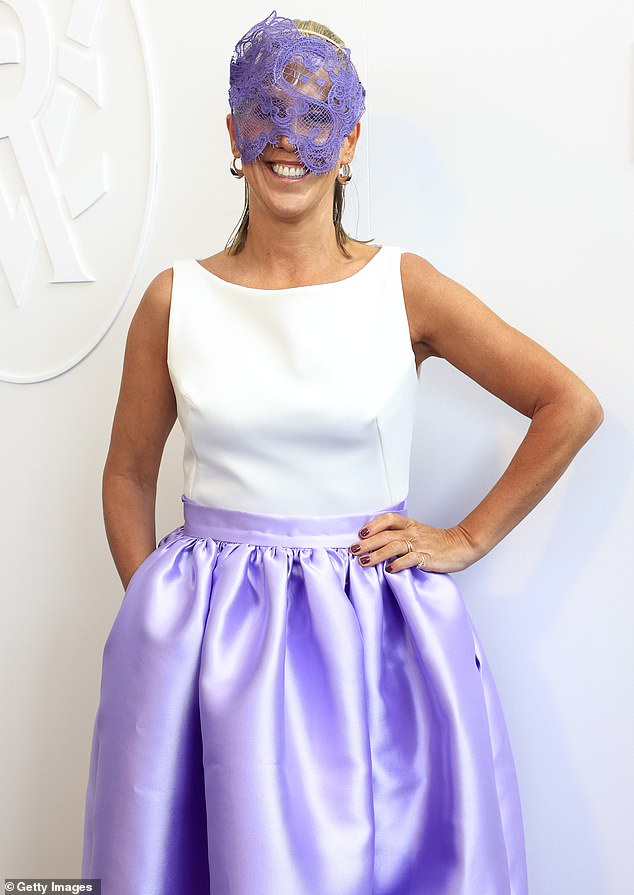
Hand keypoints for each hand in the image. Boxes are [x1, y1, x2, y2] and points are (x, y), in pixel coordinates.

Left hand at [349, 511, 479, 573]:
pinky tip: (388, 570)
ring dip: (376, 554)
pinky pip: (410, 560)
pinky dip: (398, 564)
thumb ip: (400, 536)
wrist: (462, 545)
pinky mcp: (427, 557)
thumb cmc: (439, 542)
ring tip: (364, 562)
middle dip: (367, 543)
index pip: (388, 519)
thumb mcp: (418, 533)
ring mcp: (420, 545)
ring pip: (393, 546)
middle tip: (353, 550)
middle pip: (385, 535)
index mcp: (410, 525)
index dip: (373, 525)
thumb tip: (378, 544)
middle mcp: (412, 533)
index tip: (360, 533)